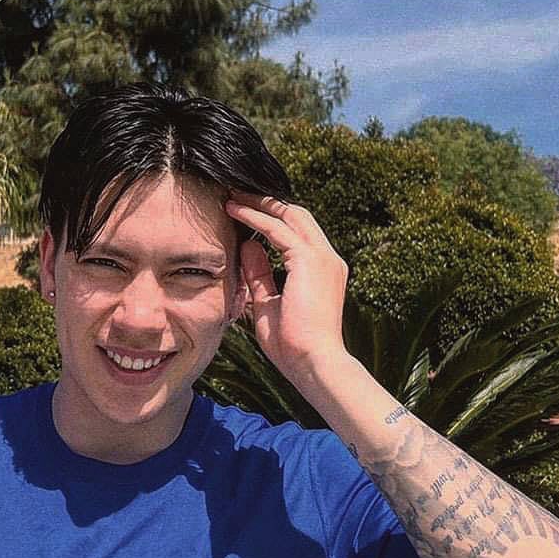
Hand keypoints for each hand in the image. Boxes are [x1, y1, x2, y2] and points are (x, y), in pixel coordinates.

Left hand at [225, 193, 349, 388]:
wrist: (313, 363)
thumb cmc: (293, 346)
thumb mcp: (268, 305)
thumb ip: (259, 275)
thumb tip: (246, 247)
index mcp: (322, 270)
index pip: (298, 233)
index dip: (272, 219)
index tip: (245, 213)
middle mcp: (327, 259)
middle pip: (296, 215)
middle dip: (265, 202)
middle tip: (235, 194)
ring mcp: (322, 257)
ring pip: (289, 214)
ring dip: (258, 203)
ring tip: (231, 196)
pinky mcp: (309, 260)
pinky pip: (278, 229)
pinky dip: (255, 218)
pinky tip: (233, 212)